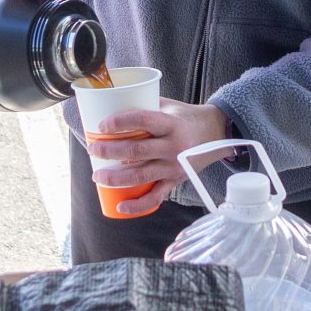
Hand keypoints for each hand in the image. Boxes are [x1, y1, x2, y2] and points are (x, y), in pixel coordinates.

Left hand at [85, 100, 231, 218]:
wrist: (217, 134)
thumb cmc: (187, 117)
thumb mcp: (169, 106)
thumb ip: (144, 105)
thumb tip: (111, 104)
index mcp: (171, 124)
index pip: (143, 120)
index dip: (120, 122)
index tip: (101, 125)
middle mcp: (173, 146)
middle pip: (136, 150)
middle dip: (109, 151)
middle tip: (92, 149)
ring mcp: (174, 166)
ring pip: (141, 175)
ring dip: (115, 178)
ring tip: (97, 176)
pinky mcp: (175, 181)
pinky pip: (156, 196)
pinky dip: (137, 205)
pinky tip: (120, 206)